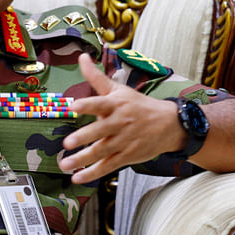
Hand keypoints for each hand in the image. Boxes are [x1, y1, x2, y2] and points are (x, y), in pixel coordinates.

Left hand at [58, 53, 184, 183]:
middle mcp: (119, 123)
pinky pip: (108, 166)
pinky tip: (78, 177)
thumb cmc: (138, 105)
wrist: (169, 125)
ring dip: (82, 160)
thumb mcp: (118, 89)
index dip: (87, 104)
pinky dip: (92, 173)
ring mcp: (123, 141)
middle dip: (84, 137)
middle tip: (68, 143)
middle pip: (100, 131)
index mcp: (116, 104)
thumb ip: (96, 77)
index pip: (100, 103)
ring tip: (65, 165)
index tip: (74, 105)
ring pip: (101, 152)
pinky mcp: (127, 156)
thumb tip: (81, 56)